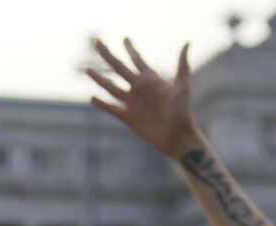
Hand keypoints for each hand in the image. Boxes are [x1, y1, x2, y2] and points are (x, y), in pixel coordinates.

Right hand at [87, 39, 196, 157]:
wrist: (178, 137)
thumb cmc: (183, 112)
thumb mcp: (183, 87)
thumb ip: (182, 65)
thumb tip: (187, 42)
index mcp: (151, 79)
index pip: (137, 59)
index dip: (130, 48)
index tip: (124, 38)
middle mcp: (139, 88)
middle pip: (119, 67)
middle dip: (108, 55)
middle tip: (97, 42)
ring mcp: (132, 103)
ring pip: (111, 87)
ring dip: (99, 78)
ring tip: (88, 69)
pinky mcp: (128, 118)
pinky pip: (112, 109)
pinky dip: (102, 103)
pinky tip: (92, 97)